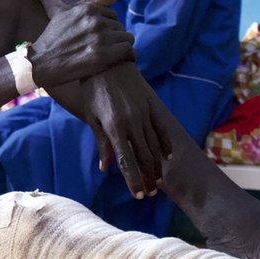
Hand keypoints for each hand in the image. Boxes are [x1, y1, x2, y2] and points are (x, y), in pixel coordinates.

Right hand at [29, 0, 134, 86]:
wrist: (40, 63)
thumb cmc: (51, 39)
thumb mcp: (64, 13)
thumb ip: (89, 3)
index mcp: (87, 10)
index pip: (112, 14)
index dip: (108, 27)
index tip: (101, 38)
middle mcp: (95, 21)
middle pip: (120, 27)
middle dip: (114, 37)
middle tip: (105, 49)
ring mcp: (99, 38)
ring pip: (126, 38)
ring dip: (121, 47)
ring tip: (112, 56)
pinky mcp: (102, 56)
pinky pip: (128, 51)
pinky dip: (128, 56)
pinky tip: (121, 61)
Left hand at [47, 63, 172, 197]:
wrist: (106, 62)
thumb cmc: (94, 91)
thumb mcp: (92, 117)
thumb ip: (102, 143)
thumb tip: (105, 168)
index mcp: (114, 128)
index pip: (126, 161)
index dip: (133, 180)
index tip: (138, 195)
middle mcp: (131, 122)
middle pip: (144, 157)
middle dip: (147, 178)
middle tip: (150, 193)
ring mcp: (144, 113)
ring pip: (154, 146)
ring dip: (157, 166)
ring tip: (158, 181)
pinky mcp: (151, 105)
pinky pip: (162, 129)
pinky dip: (166, 145)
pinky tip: (167, 158)